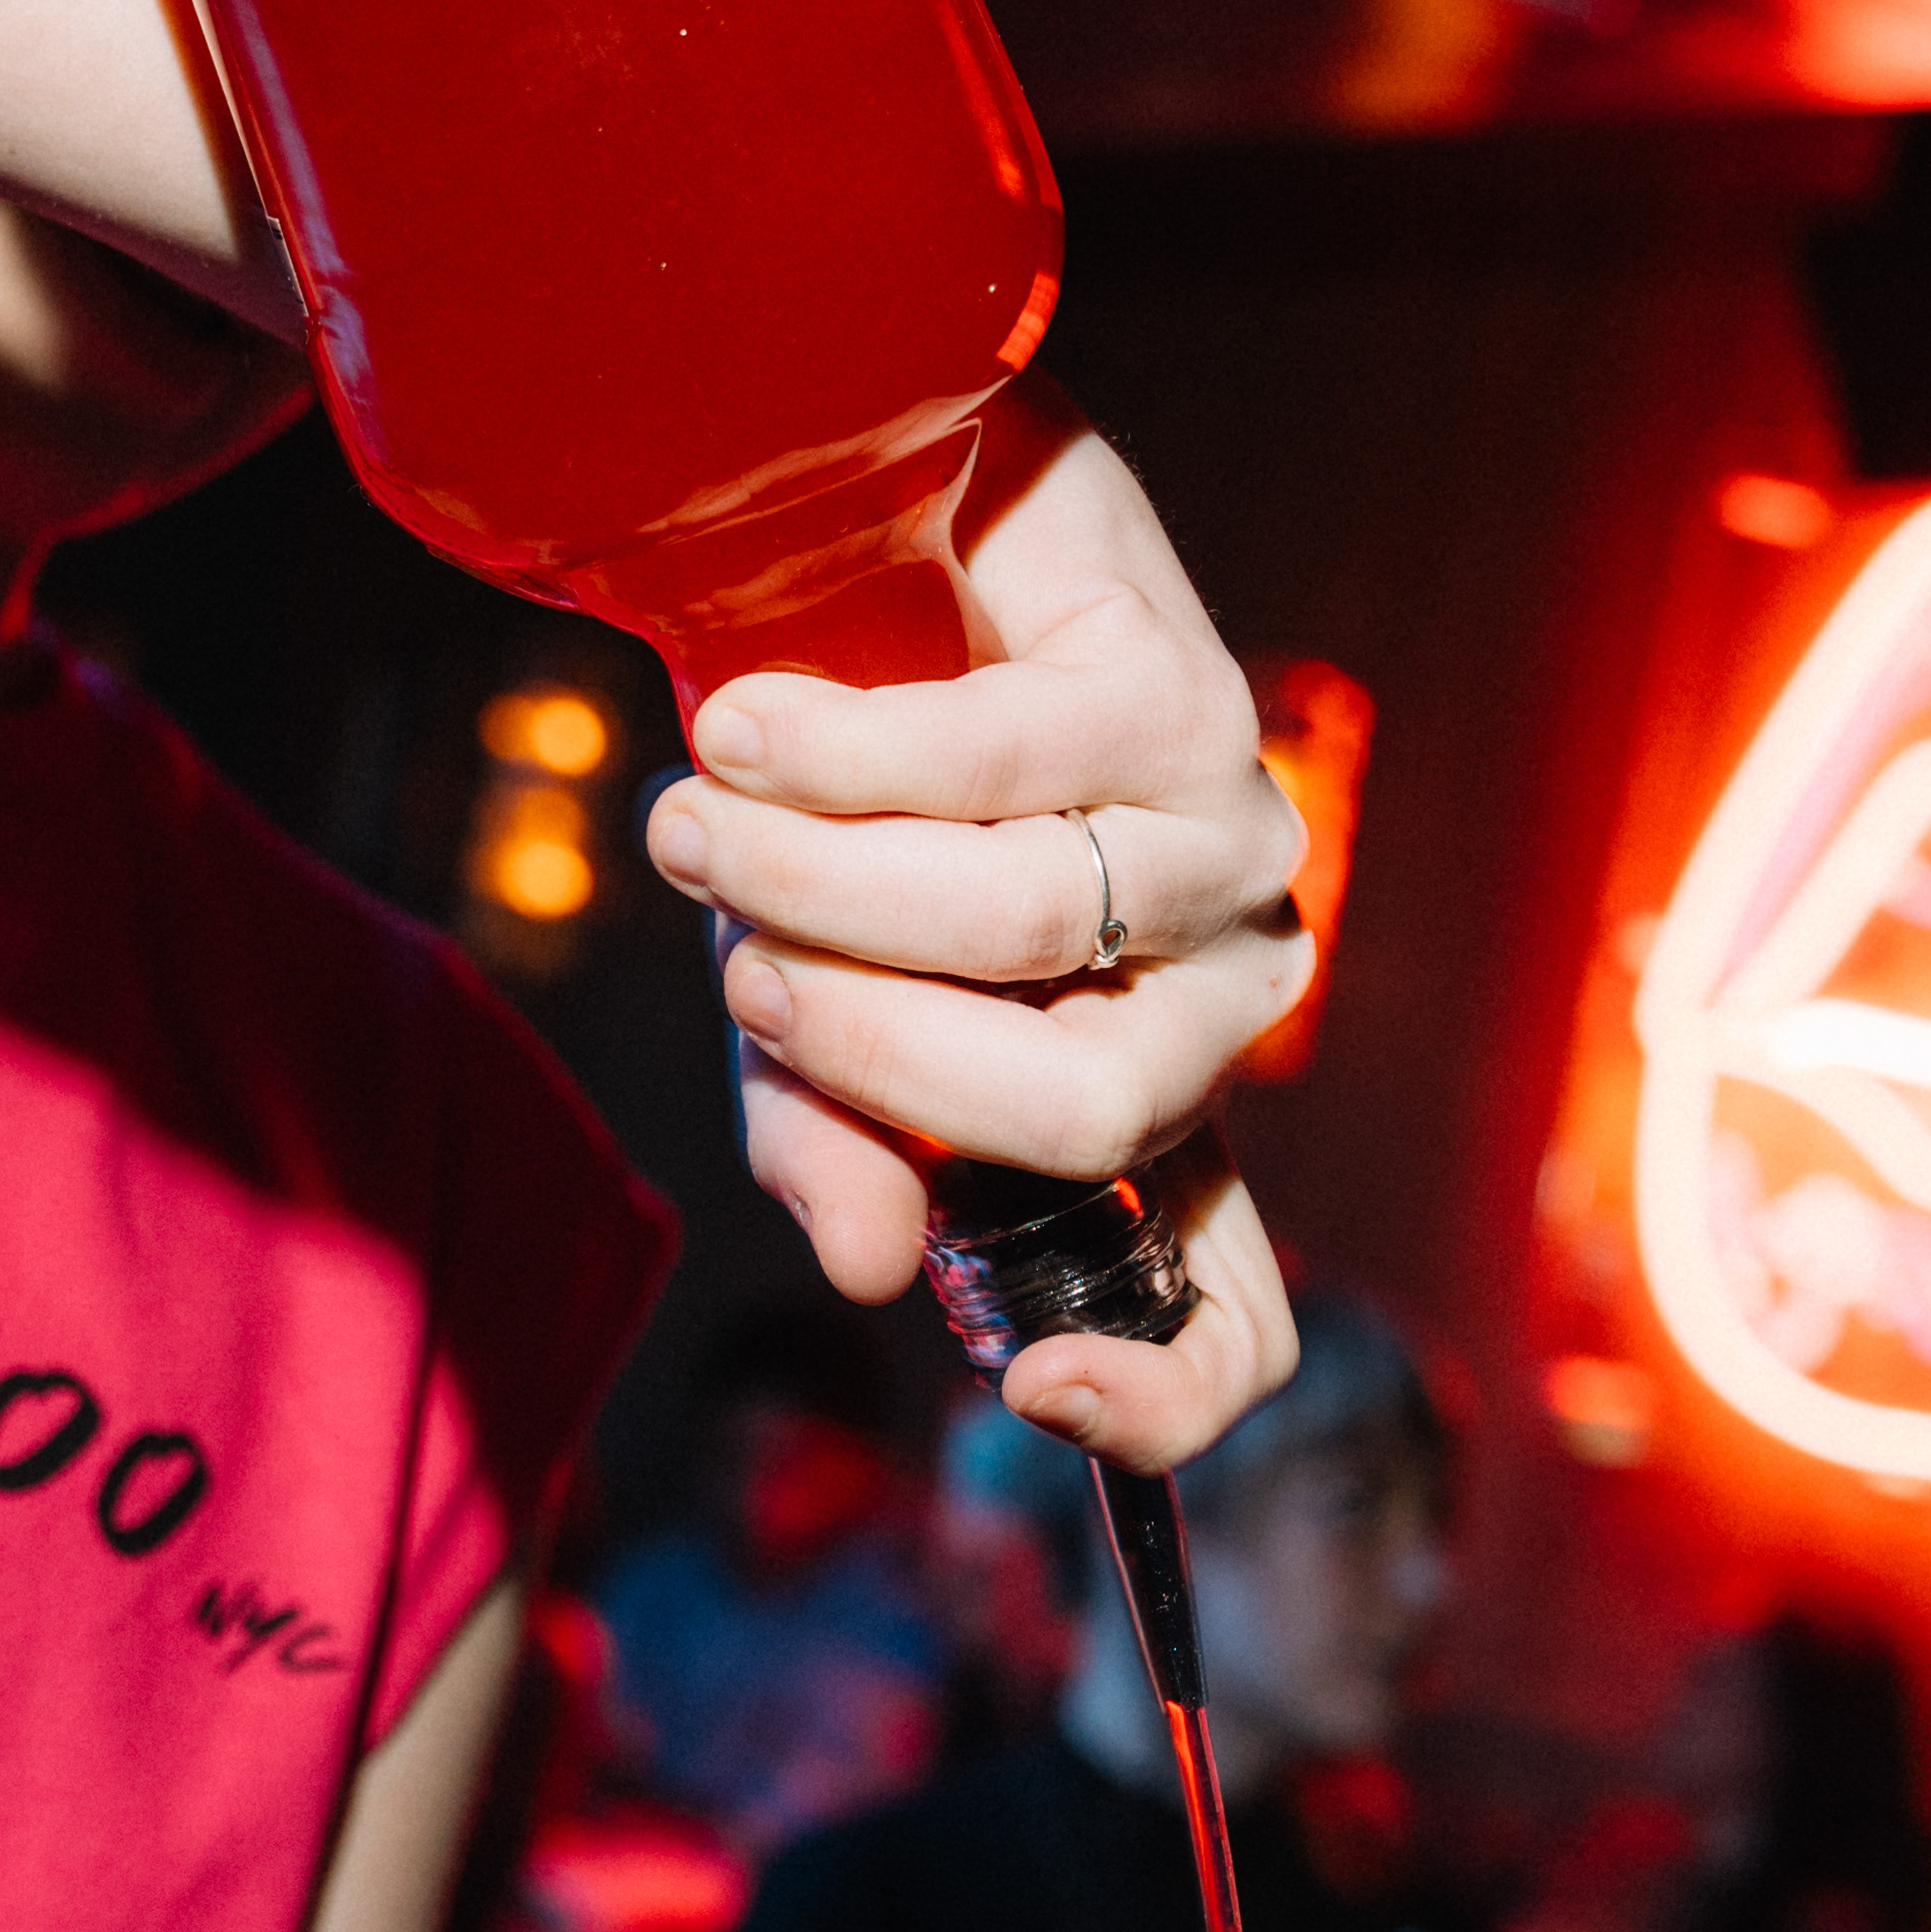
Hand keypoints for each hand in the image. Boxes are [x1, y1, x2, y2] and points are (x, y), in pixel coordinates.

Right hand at [639, 405, 1311, 1473]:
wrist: (842, 541)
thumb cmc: (827, 802)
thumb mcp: (792, 993)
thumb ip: (825, 1132)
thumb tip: (861, 1271)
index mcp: (1140, 1105)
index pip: (1235, 1318)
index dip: (1167, 1390)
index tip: (1036, 1385)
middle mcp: (1221, 991)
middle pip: (1077, 1107)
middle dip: (863, 1041)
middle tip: (736, 957)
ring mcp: (1228, 839)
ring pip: (1025, 923)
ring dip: (816, 873)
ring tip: (695, 808)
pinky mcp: (1188, 689)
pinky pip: (1001, 762)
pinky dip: (835, 753)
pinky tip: (744, 720)